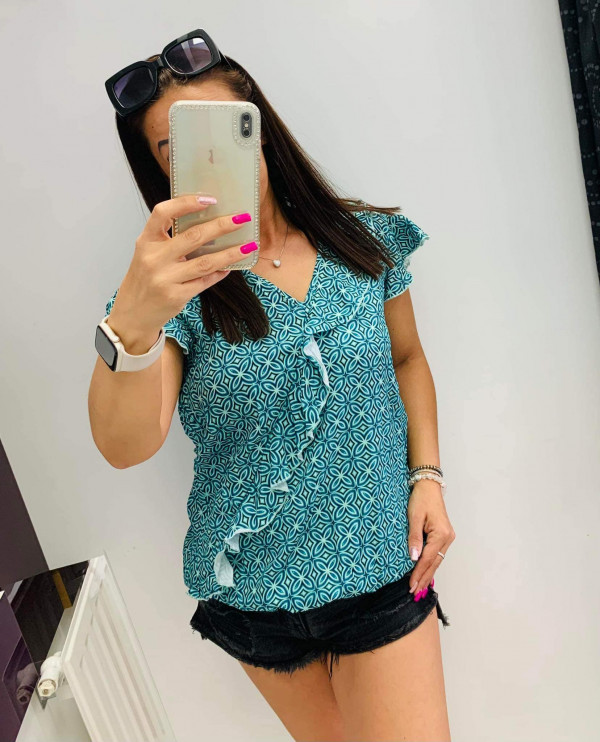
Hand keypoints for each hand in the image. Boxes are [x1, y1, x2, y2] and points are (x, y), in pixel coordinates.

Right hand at [108, 194, 255, 339]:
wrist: (132, 313)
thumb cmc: (145, 278)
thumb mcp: (148, 254)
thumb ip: (169, 240)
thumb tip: (208, 225)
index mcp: (146, 241)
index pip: (162, 213)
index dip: (186, 203)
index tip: (210, 199)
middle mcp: (154, 258)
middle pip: (193, 236)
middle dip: (222, 225)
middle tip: (242, 218)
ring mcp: (165, 279)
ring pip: (206, 262)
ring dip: (231, 253)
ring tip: (249, 245)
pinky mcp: (176, 296)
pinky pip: (205, 281)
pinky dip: (220, 272)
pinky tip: (231, 266)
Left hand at [406, 478, 455, 598]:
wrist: (428, 486)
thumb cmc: (421, 499)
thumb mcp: (414, 517)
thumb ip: (414, 538)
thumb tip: (413, 558)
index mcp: (441, 534)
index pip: (427, 559)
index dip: (418, 573)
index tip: (411, 586)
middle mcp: (447, 538)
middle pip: (434, 563)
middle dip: (424, 578)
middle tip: (415, 593)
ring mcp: (447, 538)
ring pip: (437, 560)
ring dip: (428, 573)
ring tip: (419, 587)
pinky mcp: (444, 536)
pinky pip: (437, 554)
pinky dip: (430, 564)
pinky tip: (425, 573)